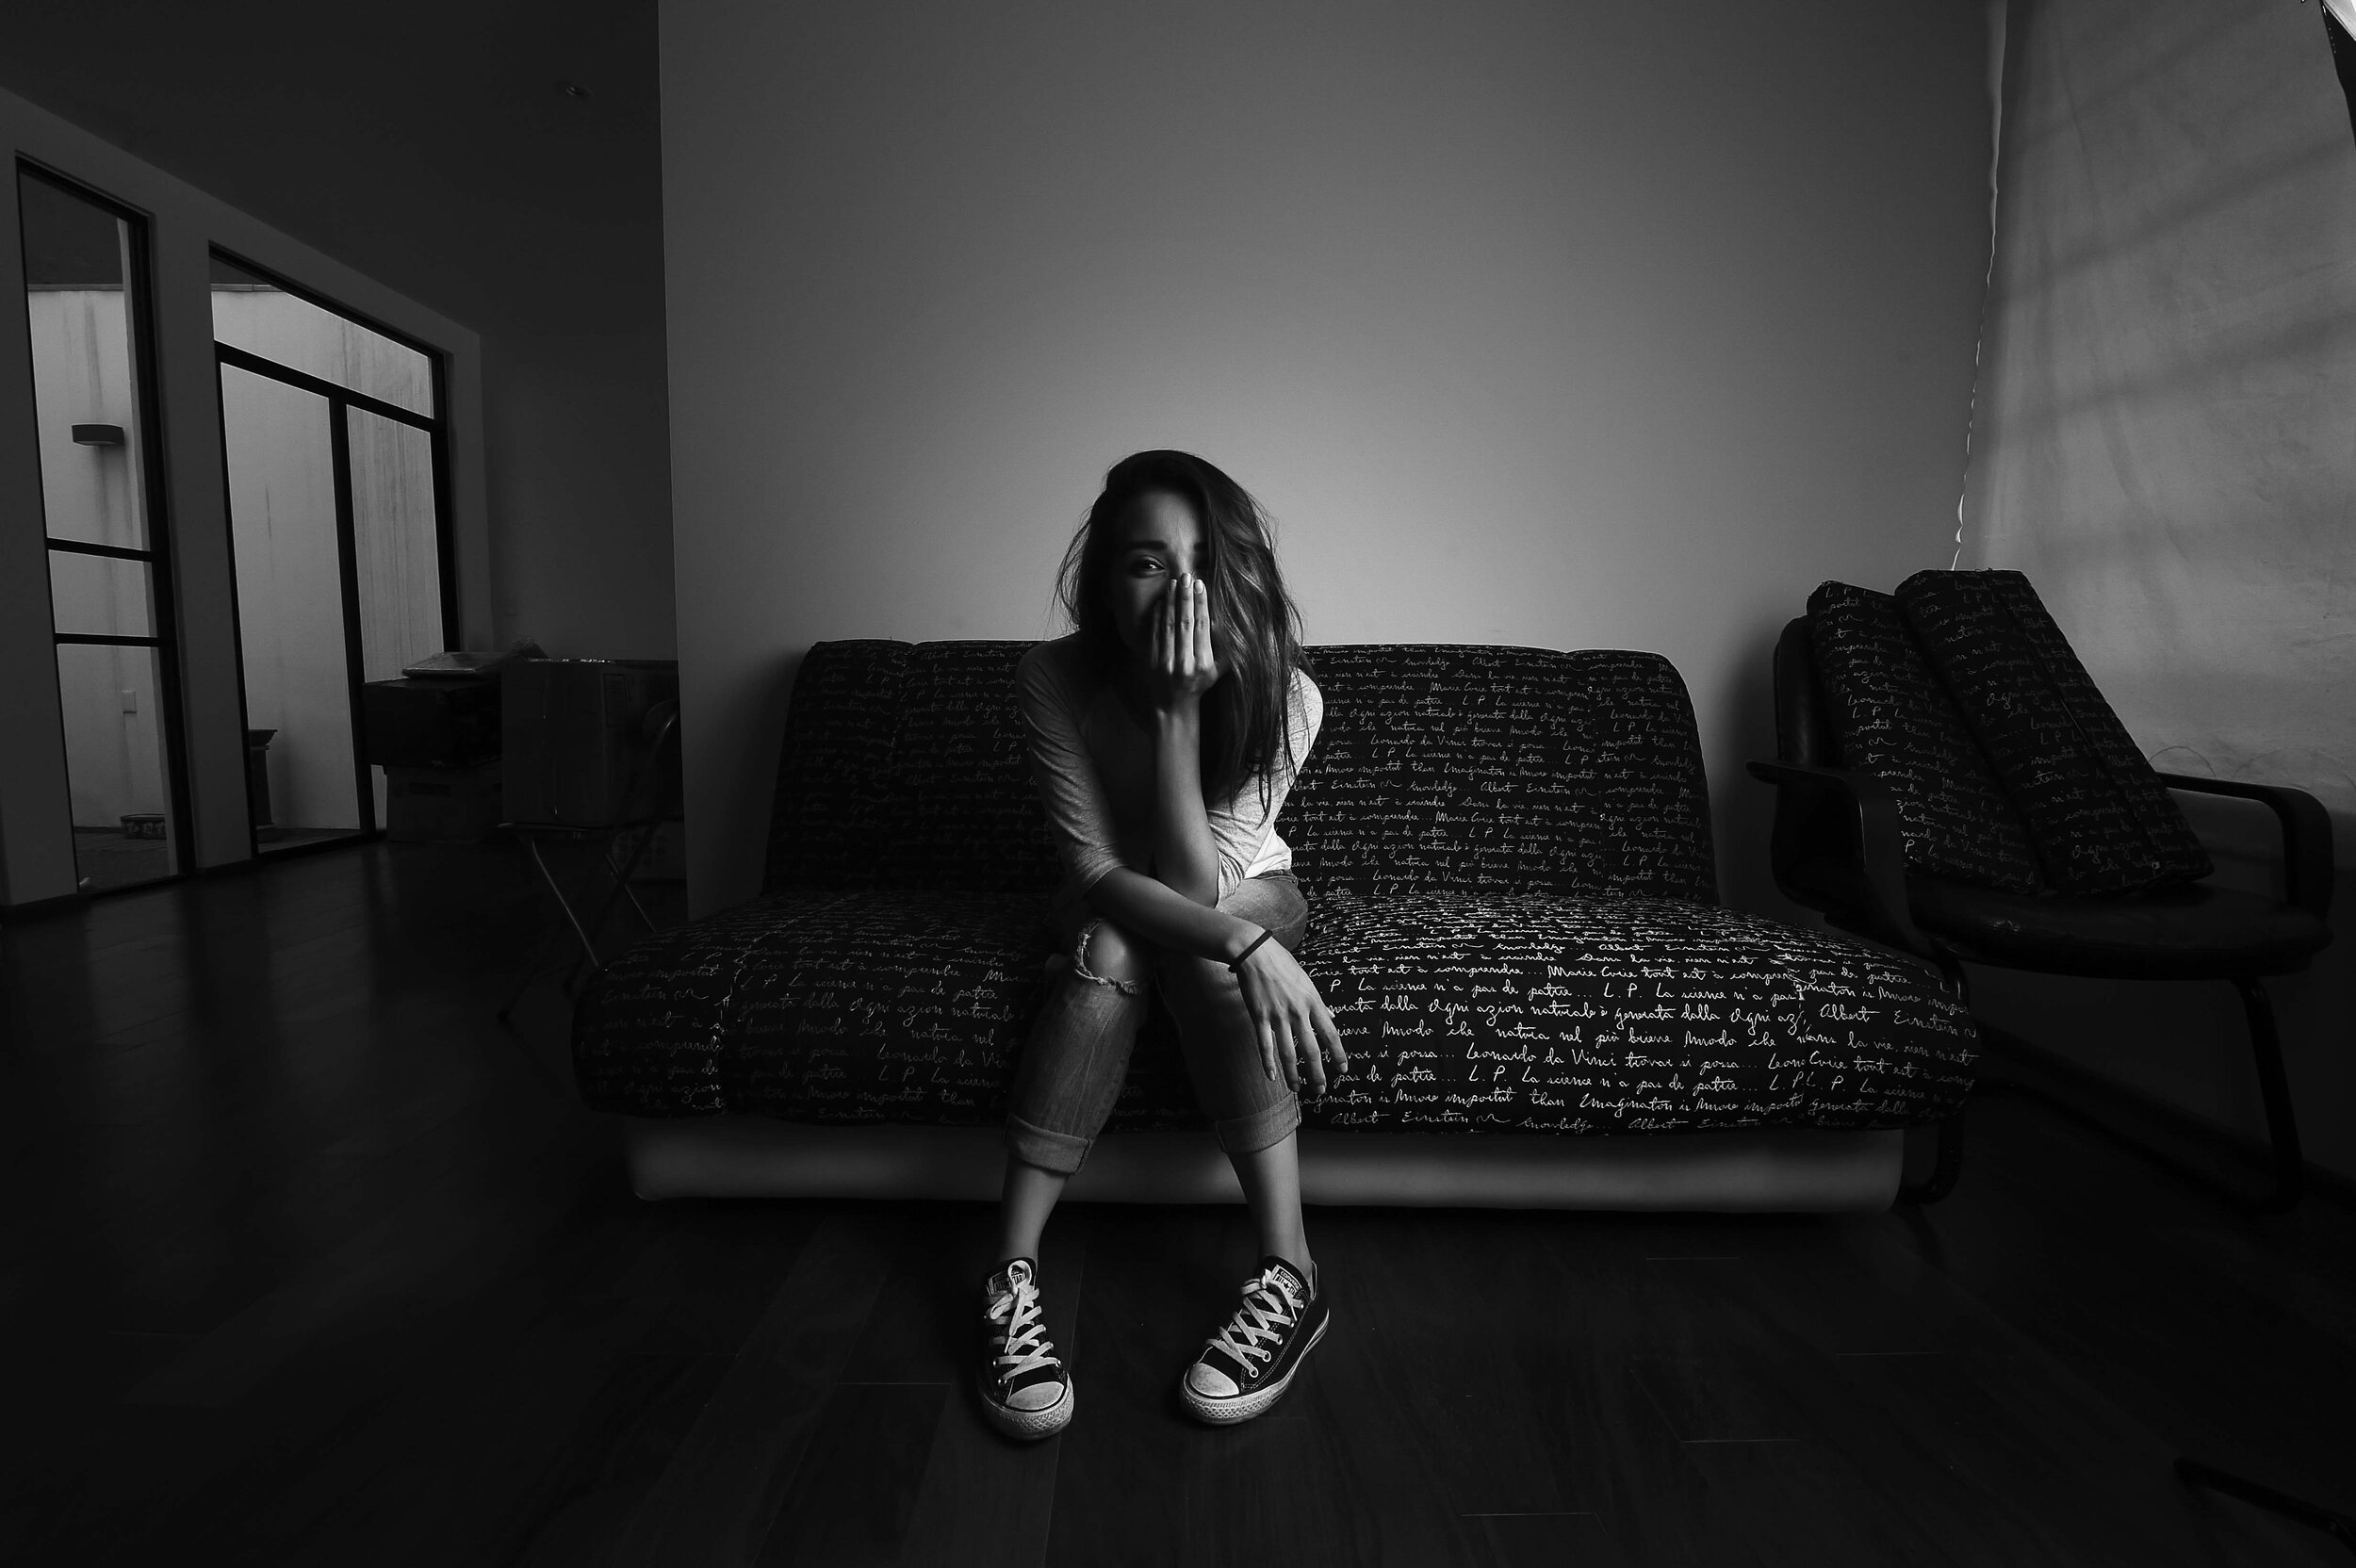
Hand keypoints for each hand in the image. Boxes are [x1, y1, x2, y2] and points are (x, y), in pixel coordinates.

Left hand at [1145, 573, 1220, 708]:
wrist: (1173, 705)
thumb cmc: (1200, 683)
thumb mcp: (1218, 670)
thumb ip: (1222, 647)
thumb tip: (1222, 618)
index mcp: (1202, 664)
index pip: (1201, 627)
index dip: (1201, 604)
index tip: (1201, 585)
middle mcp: (1183, 664)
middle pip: (1184, 623)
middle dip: (1185, 597)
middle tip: (1187, 576)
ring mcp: (1164, 663)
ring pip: (1168, 625)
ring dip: (1171, 601)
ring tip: (1174, 583)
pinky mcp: (1150, 661)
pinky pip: (1153, 633)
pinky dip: (1157, 615)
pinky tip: (1162, 600)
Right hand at [1234, 936, 1347, 1093]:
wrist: (1255, 953)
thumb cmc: (1282, 965)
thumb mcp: (1307, 981)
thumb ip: (1319, 1003)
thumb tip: (1332, 1017)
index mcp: (1313, 1002)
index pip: (1331, 1034)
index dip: (1338, 1054)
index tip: (1342, 1069)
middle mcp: (1298, 1012)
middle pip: (1311, 1049)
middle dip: (1317, 1073)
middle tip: (1320, 1090)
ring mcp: (1278, 1015)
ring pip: (1288, 1052)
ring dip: (1293, 1074)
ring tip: (1297, 1089)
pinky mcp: (1259, 1016)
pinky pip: (1265, 1045)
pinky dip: (1268, 1063)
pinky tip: (1272, 1076)